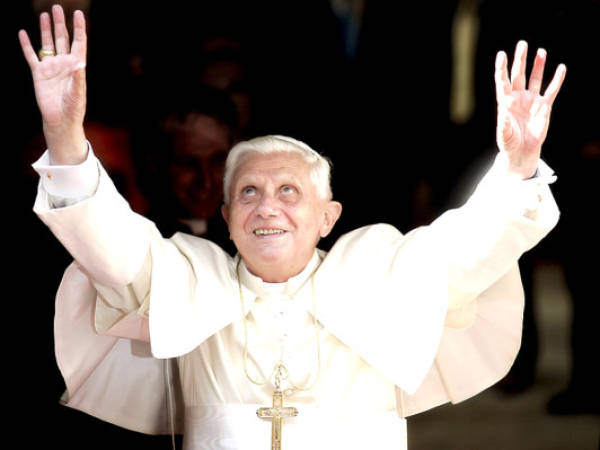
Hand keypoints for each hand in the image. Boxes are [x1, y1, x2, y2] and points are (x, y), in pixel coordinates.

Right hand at [19, 4, 87, 163]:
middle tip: (57, 7)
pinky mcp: (38, 74)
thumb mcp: (78, 93)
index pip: (78, 43)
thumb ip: (78, 77)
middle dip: (60, 23)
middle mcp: (63, 64)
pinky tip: (23, 33)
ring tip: (45, 15)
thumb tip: (79, 62)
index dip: (78, 28)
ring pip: (47, 44)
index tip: (78, 14)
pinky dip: (26, 45)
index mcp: (76, 66)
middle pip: (62, 39)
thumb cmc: (73, 108)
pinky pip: (31, 56)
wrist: (60, 120)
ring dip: (46, 30)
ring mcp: (51, 67)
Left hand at [495, 40, 565, 178]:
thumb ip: (503, 121)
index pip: (502, 81)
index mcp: (504, 102)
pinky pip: (551, 90)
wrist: (522, 151)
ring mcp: (531, 101)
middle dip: (520, 60)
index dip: (501, 68)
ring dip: (538, 65)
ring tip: (541, 51)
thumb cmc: (509, 142)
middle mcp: (517, 98)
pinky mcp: (544, 107)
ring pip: (535, 79)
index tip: (501, 54)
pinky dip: (557, 80)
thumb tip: (502, 108)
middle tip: (522, 44)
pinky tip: (561, 68)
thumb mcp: (504, 133)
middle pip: (518, 75)